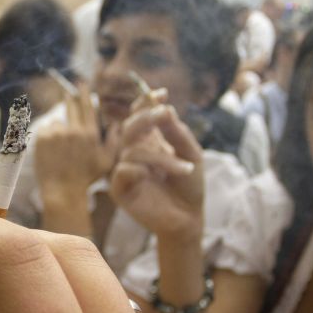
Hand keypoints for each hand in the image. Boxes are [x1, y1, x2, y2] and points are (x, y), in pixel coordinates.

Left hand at [35, 83, 118, 197]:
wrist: (63, 190)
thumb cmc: (87, 178)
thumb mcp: (107, 161)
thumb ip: (114, 141)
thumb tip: (116, 124)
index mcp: (90, 134)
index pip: (87, 106)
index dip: (84, 93)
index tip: (81, 83)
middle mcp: (73, 130)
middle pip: (71, 106)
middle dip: (70, 98)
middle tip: (68, 93)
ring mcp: (56, 134)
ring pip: (58, 122)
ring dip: (60, 128)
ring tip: (61, 146)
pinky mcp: (42, 138)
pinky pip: (46, 129)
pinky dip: (48, 136)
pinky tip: (52, 149)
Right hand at [110, 95, 203, 240]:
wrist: (189, 217)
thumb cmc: (189, 186)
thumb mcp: (191, 154)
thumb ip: (177, 132)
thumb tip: (165, 107)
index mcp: (150, 140)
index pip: (140, 115)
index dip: (146, 101)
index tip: (163, 94)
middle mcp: (135, 152)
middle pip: (130, 126)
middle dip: (146, 117)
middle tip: (164, 114)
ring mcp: (126, 169)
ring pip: (133, 150)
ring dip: (161, 157)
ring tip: (187, 169)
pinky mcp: (120, 188)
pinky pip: (124, 170)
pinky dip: (140, 169)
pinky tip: (154, 177)